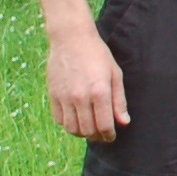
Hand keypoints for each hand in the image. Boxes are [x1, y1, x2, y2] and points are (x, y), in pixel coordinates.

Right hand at [48, 27, 127, 141]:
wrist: (71, 39)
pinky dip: (68, 125)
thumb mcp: (115, 74)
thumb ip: (119, 100)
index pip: (104, 125)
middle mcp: (80, 97)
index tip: (112, 136)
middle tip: (102, 135)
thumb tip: (123, 123)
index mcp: (99, 92)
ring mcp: (64, 97)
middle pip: (88, 130)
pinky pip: (59, 120)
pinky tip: (76, 119)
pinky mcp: (53, 95)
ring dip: (82, 133)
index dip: (109, 135)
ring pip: (72, 129)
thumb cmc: (98, 55)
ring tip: (90, 129)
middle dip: (97, 137)